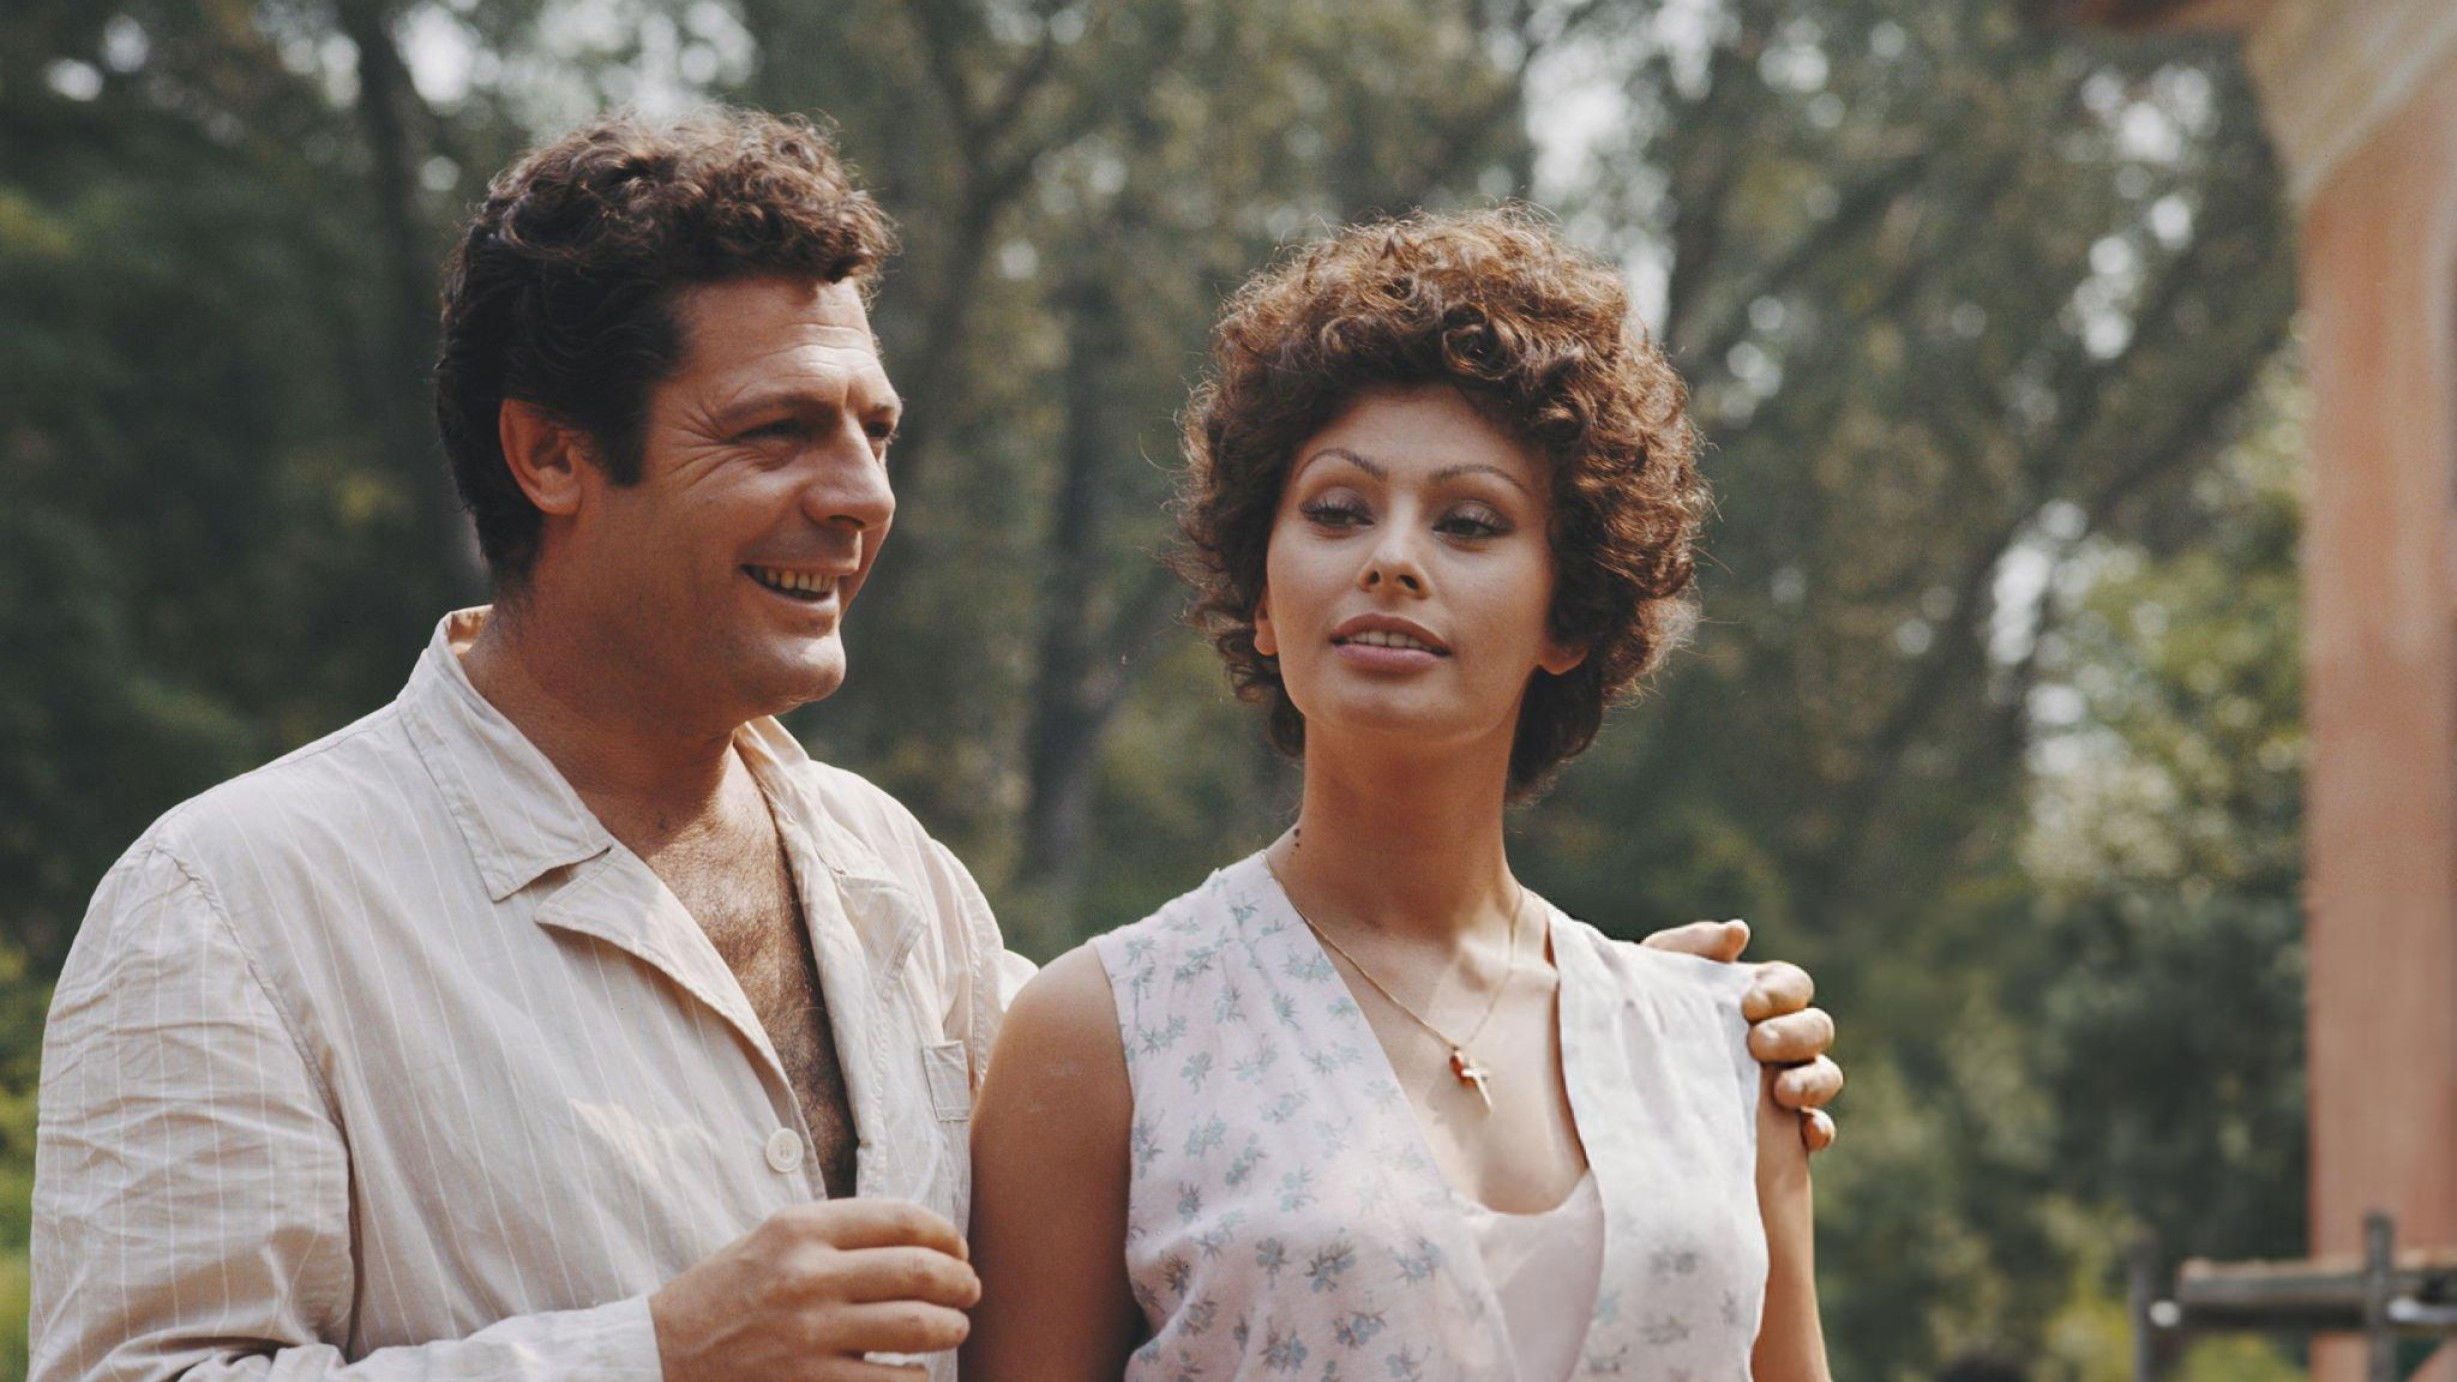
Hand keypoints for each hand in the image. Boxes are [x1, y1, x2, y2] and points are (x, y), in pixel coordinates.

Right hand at [651, 1199, 980, 1381]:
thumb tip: (923, 1238)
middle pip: (922, 1270)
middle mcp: (808, 1275)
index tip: (957, 1250)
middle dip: (961, 1282)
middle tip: (968, 1292)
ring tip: (953, 1329)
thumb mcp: (774, 1240)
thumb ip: (840, 1234)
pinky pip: (894, 1381)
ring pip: (919, 1326)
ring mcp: (809, 1334)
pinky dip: (919, 1376)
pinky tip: (916, 1371)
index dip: (947, 1235)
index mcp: (801, 1228)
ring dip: (951, 1328)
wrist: (660, 1354)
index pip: (904, 1219)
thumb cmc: (727, 1293)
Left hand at [1640, 918, 1843, 1152]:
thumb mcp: (1651, 979)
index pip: (1792, 984)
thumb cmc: (1633, 1022)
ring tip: (1781, 1092)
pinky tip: (1806, 1134)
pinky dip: (1820, 1128)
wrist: (1612, 1092)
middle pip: (1817, 1027)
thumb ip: (1692, 947)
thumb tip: (1740, 931)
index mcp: (1754, 999)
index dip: (1781, 992)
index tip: (1747, 1005)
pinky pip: (1819, 1130)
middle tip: (1756, 1045)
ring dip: (1813, 1080)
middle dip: (1795, 1034)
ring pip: (1825, 1076)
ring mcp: (1784, 1086)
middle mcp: (1778, 1040)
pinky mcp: (1781, 1133)